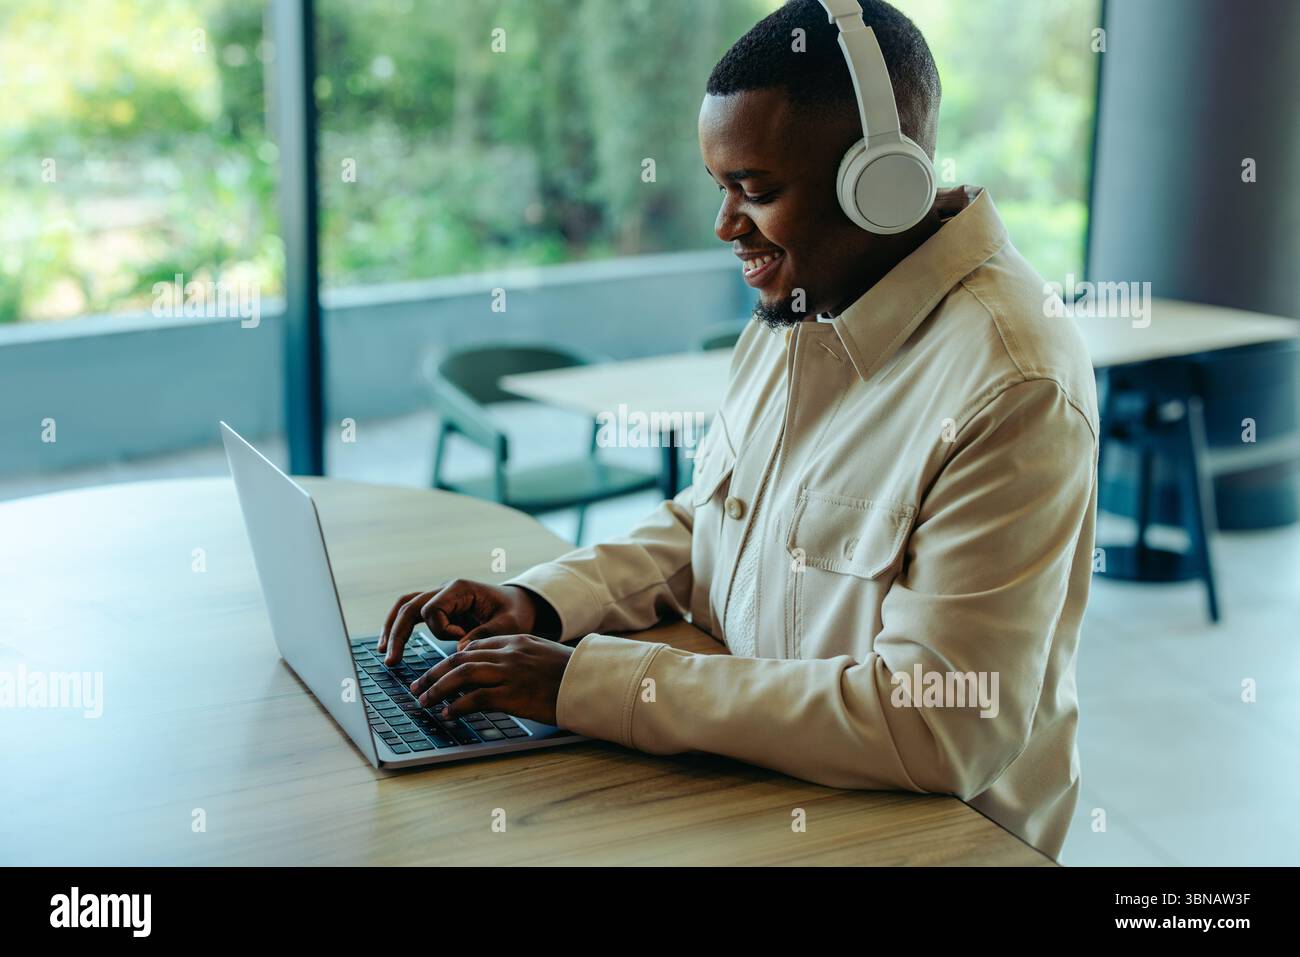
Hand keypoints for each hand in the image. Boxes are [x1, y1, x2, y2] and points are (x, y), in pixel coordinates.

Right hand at [378, 579, 558, 665]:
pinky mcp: (440, 608)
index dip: (442, 629)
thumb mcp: (509, 625)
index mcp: (461, 589)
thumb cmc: (515, 612)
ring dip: (392, 629)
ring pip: (406, 607)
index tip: (462, 638)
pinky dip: (399, 627)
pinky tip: (391, 647)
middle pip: (410, 605)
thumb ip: (485, 633)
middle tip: (391, 659)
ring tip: (384, 654)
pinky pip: (412, 614)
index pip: (433, 609)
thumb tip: (459, 648)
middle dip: (398, 633)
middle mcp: (446, 590)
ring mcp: (440, 597)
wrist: (520, 604)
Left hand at [408, 634, 573, 725]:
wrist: (591, 682)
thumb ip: (520, 658)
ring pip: (462, 675)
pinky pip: (475, 698)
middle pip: (460, 659)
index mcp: (516, 641)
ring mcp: (510, 673)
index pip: (474, 646)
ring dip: (438, 688)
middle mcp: (509, 653)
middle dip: (435, 673)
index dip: (451, 660)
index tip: (439, 672)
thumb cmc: (572, 674)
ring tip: (424, 701)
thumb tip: (499, 672)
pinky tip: (448, 713)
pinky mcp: (513, 694)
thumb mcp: (544, 655)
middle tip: (418, 686)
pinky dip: (457, 706)